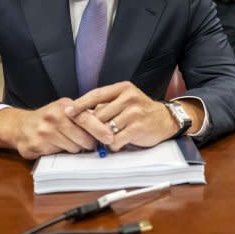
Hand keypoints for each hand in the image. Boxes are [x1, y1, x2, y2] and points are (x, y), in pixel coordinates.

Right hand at [0, 100, 113, 159]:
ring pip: (73, 148)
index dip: (100, 130)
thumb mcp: (66, 110)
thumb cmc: (51, 119)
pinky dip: (62, 152)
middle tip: (88, 143)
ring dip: (75, 148)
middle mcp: (53, 117)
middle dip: (89, 143)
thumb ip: (85, 116)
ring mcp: (44, 131)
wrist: (20, 126)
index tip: (110, 138)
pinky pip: (60, 154)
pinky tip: (56, 145)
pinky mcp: (36, 145)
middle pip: (83, 138)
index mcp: (65, 106)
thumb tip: (109, 126)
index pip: (86, 119)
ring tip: (67, 141)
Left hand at [66, 81, 184, 150]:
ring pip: (105, 129)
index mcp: (123, 88)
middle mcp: (128, 98)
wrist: (166, 119)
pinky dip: (114, 145)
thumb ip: (107, 104)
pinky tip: (120, 142)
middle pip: (98, 115)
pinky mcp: (138, 128)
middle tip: (93, 134)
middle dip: (93, 127)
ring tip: (110, 137)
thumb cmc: (140, 111)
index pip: (95, 95)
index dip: (80, 104)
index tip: (68, 112)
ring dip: (104, 137)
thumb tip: (81, 113)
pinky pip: (115, 140)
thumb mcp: (125, 100)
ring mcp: (134, 113)